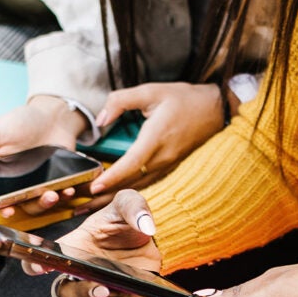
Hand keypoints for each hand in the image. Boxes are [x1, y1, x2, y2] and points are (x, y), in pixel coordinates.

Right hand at [0, 97, 87, 214]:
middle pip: (16, 205)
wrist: (54, 114)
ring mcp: (36, 183)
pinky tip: (67, 189)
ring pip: (37, 203)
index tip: (5, 209)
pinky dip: (64, 195)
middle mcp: (15, 183)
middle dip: (25, 207)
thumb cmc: (21, 121)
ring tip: (53, 194)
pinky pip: (58, 195)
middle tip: (34, 201)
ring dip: (45, 203)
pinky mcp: (55, 181)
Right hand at [40, 190, 191, 296]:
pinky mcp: (138, 293)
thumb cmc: (123, 218)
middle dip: (85, 295)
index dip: (36, 265)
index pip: (44, 262)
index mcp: (74, 250)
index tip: (41, 265)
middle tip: (100, 289)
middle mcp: (88, 275)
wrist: (147, 231)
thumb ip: (133, 207)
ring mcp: (113, 288)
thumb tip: (146, 226)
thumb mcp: (127, 202)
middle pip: (73, 294)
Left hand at [78, 82, 225, 211]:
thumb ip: (121, 101)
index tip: (93, 186)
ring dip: (115, 198)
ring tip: (90, 206)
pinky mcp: (171, 167)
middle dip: (105, 195)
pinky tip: (115, 197)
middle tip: (80, 203)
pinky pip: (147, 183)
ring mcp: (169, 165)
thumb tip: (100, 119)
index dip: (112, 177)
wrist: (218, 110)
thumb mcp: (151, 90)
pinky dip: (129, 192)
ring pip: (138, 187)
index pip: (131, 163)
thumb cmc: (184, 98)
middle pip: (131, 182)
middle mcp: (164, 156)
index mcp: (157, 137)